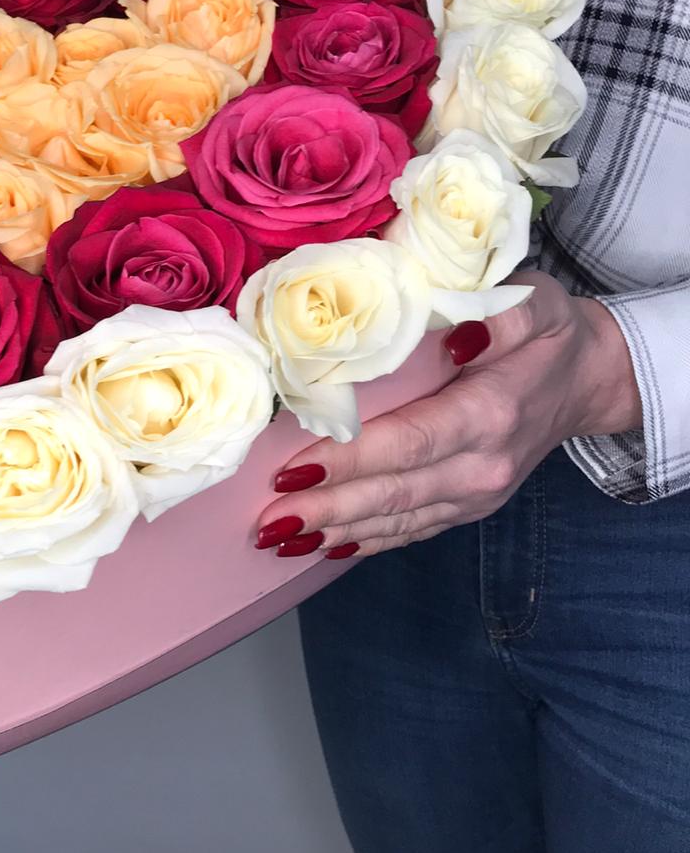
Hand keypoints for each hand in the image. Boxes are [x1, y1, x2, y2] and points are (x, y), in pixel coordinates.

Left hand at [255, 271, 642, 558]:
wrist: (587, 379)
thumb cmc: (545, 334)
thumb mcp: (533, 303)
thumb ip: (498, 316)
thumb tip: (456, 334)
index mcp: (489, 414)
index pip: (407, 442)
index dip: (349, 460)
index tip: (293, 471)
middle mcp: (482, 465)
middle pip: (393, 492)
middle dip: (326, 507)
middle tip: (266, 520)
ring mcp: (476, 493)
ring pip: (397, 519)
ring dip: (334, 531)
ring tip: (276, 540)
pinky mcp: (469, 505)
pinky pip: (413, 530)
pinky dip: (366, 540)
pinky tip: (322, 548)